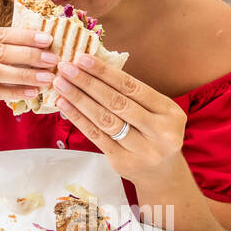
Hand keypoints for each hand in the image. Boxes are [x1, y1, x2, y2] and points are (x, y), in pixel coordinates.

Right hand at [0, 25, 56, 115]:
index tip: (48, 39)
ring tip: (46, 78)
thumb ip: (5, 47)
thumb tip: (43, 45)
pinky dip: (15, 92)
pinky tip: (32, 92)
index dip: (25, 36)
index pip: (0, 33)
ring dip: (25, 75)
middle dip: (29, 55)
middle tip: (52, 60)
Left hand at [51, 52, 186, 184]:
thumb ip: (131, 94)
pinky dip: (78, 119)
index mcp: (170, 113)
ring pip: (105, 120)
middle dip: (88, 83)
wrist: (161, 172)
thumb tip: (91, 67)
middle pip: (117, 103)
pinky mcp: (123, 162)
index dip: (105, 72)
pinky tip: (64, 105)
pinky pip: (96, 136)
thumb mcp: (155, 111)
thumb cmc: (153, 132)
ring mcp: (142, 150)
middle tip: (66, 68)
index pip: (132, 87)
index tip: (83, 58)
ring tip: (60, 84)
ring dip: (79, 100)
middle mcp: (160, 132)